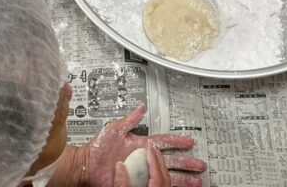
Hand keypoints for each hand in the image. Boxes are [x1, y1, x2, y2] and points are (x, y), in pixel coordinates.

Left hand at [78, 106, 205, 186]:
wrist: (86, 166)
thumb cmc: (97, 148)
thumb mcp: (114, 129)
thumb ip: (129, 120)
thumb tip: (140, 107)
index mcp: (141, 145)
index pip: (163, 142)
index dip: (177, 142)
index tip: (190, 141)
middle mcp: (143, 159)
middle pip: (170, 161)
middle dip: (187, 162)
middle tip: (200, 164)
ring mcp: (141, 172)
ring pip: (166, 176)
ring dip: (182, 178)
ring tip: (196, 181)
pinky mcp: (135, 183)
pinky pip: (154, 184)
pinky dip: (165, 185)